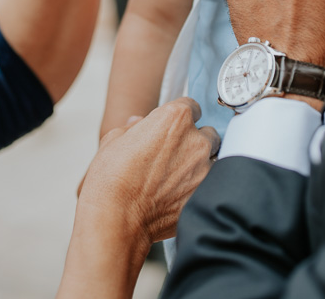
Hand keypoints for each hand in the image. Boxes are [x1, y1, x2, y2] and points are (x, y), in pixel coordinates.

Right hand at [78, 98, 219, 243]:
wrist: (117, 218)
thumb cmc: (111, 178)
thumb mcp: (114, 140)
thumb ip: (133, 127)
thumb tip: (138, 124)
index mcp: (175, 118)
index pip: (192, 106)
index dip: (181, 117)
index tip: (173, 129)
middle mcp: (196, 140)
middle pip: (207, 133)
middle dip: (195, 141)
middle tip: (174, 156)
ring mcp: (205, 169)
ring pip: (212, 161)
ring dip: (200, 165)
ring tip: (178, 178)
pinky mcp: (207, 194)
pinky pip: (209, 186)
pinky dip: (199, 188)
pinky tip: (180, 196)